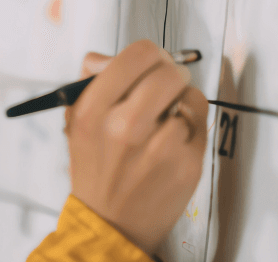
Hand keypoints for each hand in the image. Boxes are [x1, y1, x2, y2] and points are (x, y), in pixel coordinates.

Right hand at [63, 40, 208, 254]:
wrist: (110, 223)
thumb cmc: (96, 170)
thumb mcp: (77, 122)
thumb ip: (91, 82)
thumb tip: (107, 56)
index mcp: (94, 111)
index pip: (137, 55)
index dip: (150, 54)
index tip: (152, 62)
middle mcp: (125, 127)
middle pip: (168, 71)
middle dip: (171, 72)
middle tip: (167, 82)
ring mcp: (159, 147)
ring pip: (189, 95)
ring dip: (181, 100)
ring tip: (167, 115)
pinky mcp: (187, 163)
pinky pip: (200, 122)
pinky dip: (191, 124)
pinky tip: (175, 136)